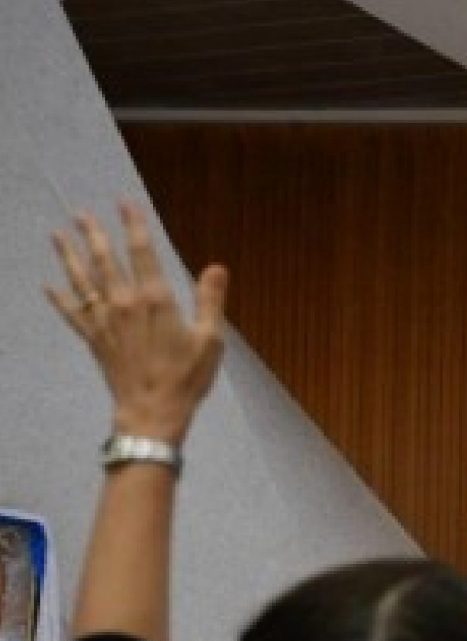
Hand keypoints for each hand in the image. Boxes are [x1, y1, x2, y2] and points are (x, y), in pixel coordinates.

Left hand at [47, 203, 228, 446]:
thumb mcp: (210, 339)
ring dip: (69, 256)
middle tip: (82, 213)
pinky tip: (48, 285)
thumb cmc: (186, 376)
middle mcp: (124, 302)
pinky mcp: (93, 338)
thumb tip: (217, 267)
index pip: (142, 251)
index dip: (133, 225)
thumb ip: (210, 300)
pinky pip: (71, 313)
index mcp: (155, 298)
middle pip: (104, 259)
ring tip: (58, 235)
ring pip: (82, 280)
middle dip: (93, 233)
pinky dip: (59, 298)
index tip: (125, 203)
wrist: (151, 412)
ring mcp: (104, 320)